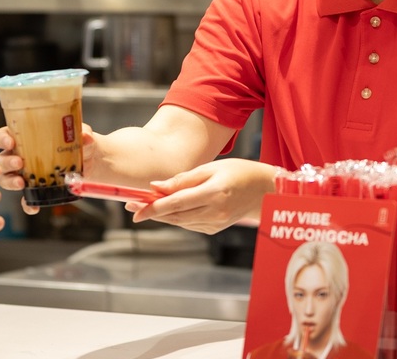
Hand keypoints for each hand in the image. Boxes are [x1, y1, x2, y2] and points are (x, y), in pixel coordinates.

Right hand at [0, 123, 97, 214]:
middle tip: (19, 163)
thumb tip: (85, 136)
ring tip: (22, 183)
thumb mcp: (81, 136)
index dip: (1, 139)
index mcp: (24, 137)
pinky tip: (33, 206)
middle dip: (6, 162)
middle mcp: (19, 155)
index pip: (2, 136)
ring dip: (10, 182)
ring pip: (6, 179)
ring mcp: (25, 174)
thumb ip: (83, 135)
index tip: (10, 142)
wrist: (92, 161)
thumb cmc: (79, 143)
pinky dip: (27, 204)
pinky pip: (25, 199)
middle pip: (0, 160)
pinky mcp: (34, 190)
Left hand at [131, 158, 275, 233]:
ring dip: (162, 215)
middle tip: (132, 205)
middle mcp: (214, 212)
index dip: (153, 208)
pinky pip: (189, 224)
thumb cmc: (239, 172)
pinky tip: (169, 209)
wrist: (264, 191)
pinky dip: (177, 217)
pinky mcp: (215, 229)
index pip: (176, 203)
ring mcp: (215, 224)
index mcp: (214, 194)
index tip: (135, 209)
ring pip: (180, 222)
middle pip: (174, 216)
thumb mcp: (211, 168)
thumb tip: (156, 186)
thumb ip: (183, 179)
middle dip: (152, 212)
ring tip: (144, 206)